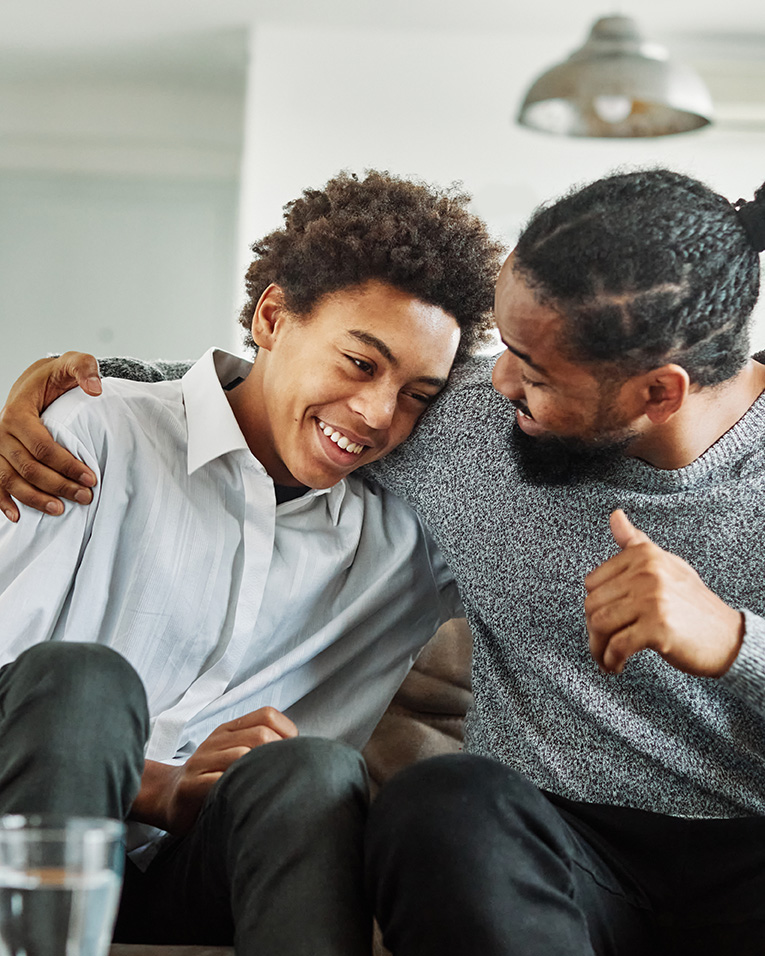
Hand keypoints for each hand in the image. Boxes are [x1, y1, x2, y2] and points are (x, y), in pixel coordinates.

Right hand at [0, 352, 101, 520]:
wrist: (34, 383)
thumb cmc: (55, 377)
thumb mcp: (72, 364)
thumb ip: (84, 369)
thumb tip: (95, 388)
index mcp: (18, 412)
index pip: (42, 446)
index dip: (66, 464)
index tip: (91, 477)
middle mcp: (1, 431)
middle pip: (27, 467)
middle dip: (57, 485)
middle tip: (85, 497)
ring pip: (9, 479)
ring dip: (33, 498)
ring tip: (59, 510)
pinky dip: (3, 501)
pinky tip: (17, 516)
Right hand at [132, 707, 298, 834]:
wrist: (169, 796)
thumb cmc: (213, 777)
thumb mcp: (235, 752)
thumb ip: (262, 746)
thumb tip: (303, 751)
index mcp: (230, 729)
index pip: (267, 715)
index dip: (287, 734)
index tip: (291, 757)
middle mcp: (217, 740)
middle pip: (261, 735)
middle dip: (278, 756)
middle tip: (282, 777)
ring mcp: (202, 761)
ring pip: (243, 756)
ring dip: (261, 774)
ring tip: (268, 790)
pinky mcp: (190, 786)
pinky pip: (220, 782)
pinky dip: (238, 790)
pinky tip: (246, 801)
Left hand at [584, 509, 743, 676]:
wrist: (728, 637)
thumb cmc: (692, 603)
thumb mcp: (665, 564)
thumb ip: (635, 543)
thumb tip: (614, 515)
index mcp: (644, 555)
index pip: (593, 582)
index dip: (594, 606)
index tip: (602, 620)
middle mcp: (647, 572)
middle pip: (593, 605)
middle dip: (592, 630)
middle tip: (602, 644)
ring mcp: (653, 599)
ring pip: (600, 625)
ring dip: (598, 648)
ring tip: (606, 657)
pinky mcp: (658, 628)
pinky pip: (617, 646)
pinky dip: (611, 660)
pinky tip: (617, 665)